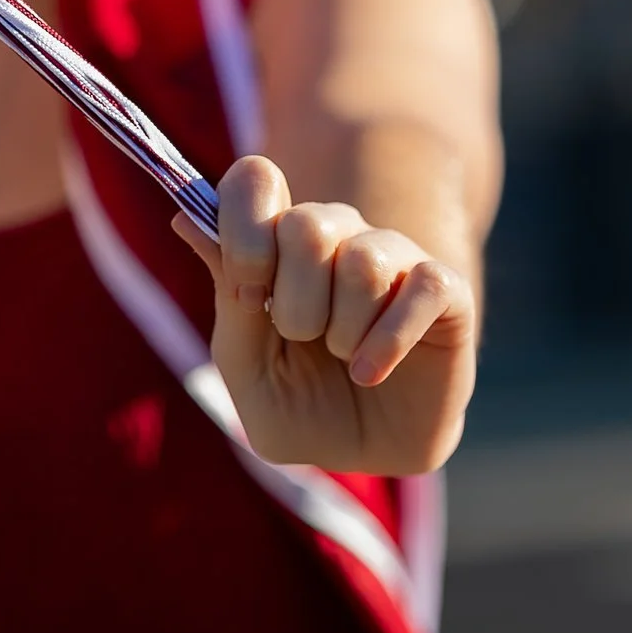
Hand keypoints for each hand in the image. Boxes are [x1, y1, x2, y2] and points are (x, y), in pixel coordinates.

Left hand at [172, 155, 477, 473]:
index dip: (243, 229)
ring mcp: (392, 256)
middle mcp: (336, 235)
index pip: (254, 179)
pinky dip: (387, 341)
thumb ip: (227, 298)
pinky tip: (370, 371)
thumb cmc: (300, 406)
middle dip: (294, 302)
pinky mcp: (445, 287)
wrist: (368, 453)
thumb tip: (186, 217)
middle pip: (307, 223)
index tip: (249, 294)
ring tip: (343, 357)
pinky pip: (422, 286)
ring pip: (363, 259)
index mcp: (277, 241)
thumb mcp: (248, 369)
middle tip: (302, 339)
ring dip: (342, 330)